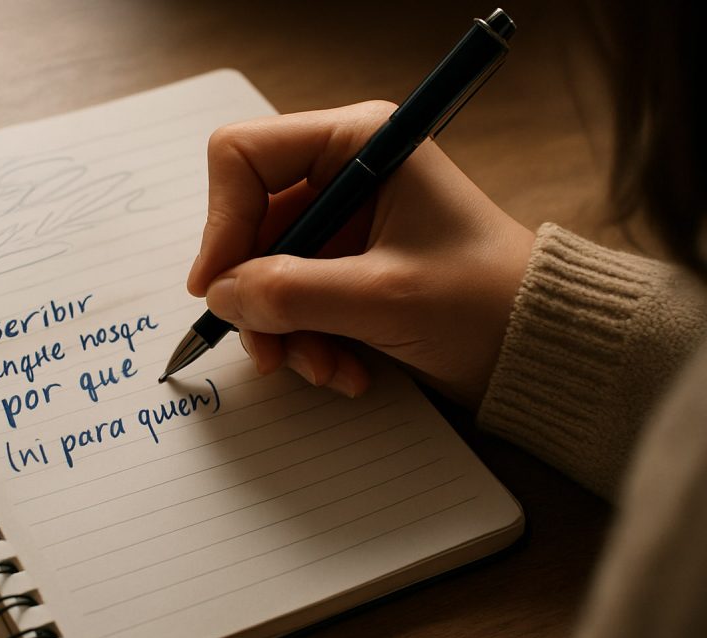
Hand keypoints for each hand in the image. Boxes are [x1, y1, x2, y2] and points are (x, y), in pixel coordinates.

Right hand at [187, 101, 534, 407]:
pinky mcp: (349, 267)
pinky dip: (310, 342)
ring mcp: (346, 224)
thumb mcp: (380, 298)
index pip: (244, 157)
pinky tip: (347, 372)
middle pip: (252, 226)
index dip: (221, 221)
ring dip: (287, 332)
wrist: (542, 347)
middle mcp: (346, 174)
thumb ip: (289, 293)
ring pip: (268, 272)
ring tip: (327, 371)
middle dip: (260, 297)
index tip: (216, 288)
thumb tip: (220, 295)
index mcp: (358, 144)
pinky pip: (296, 300)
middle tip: (271, 353)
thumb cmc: (485, 302)